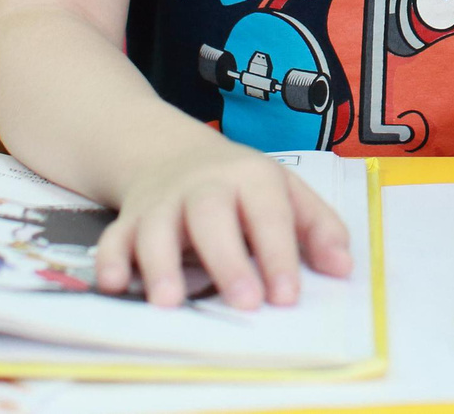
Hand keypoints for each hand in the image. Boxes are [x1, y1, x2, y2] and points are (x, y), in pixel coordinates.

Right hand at [94, 137, 350, 308]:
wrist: (169, 151)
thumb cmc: (240, 184)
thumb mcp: (286, 191)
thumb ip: (318, 228)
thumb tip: (343, 267)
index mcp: (251, 177)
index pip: (268, 213)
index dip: (279, 254)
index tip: (287, 297)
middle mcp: (204, 186)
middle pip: (212, 215)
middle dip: (227, 259)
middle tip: (243, 303)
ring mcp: (162, 202)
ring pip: (156, 228)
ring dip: (161, 263)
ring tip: (170, 301)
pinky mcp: (129, 220)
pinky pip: (113, 237)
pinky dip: (110, 260)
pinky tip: (114, 284)